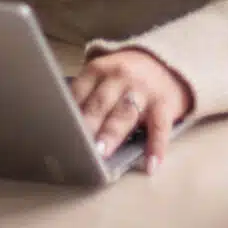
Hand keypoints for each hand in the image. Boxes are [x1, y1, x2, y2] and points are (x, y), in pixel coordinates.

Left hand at [70, 48, 194, 172]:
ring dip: (112, 134)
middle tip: (77, 145)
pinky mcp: (165, 103)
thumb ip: (86, 98)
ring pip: (124, 113)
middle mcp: (120, 76)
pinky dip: (156, 147)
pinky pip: (160, 127)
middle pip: (99, 103)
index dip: (68, 115)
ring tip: (102, 153)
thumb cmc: (127, 78)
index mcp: (99, 70)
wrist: (167, 62)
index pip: (79, 93)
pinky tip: (151, 164)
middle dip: (88, 125)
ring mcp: (143, 89)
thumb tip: (63, 131)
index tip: (59, 134)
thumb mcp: (104, 78)